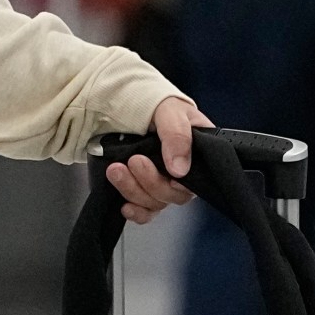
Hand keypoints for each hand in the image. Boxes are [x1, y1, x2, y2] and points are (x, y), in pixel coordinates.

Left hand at [105, 97, 211, 223]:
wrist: (122, 102)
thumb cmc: (154, 104)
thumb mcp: (170, 111)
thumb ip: (178, 136)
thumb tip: (180, 169)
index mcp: (198, 153)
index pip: (199, 181)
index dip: (181, 183)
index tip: (167, 172)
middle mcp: (182, 172)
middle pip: (173, 195)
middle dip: (149, 181)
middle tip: (133, 161)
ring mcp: (161, 182)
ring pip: (154, 203)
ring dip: (133, 190)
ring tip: (116, 169)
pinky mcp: (141, 189)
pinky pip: (144, 212)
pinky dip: (135, 211)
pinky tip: (124, 205)